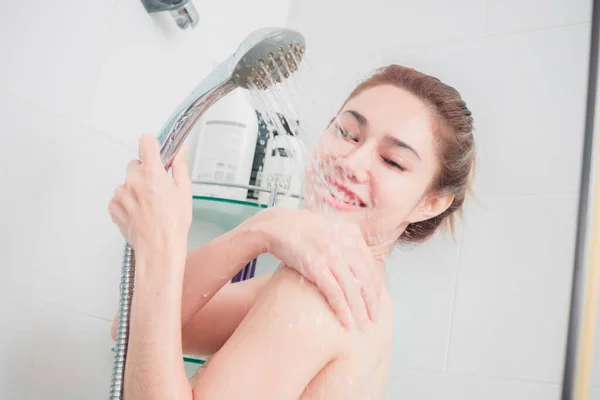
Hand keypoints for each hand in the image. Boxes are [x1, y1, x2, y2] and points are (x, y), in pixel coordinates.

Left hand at [108, 135, 191, 258]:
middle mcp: (133, 180)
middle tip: (157, 189)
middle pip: (135, 164)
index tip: (155, 154)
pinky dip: (127, 203)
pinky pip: (119, 198)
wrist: (159, 249)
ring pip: (127, 183)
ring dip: (135, 189)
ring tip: (149, 206)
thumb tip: (181, 151)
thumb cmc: (174, 224)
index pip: (145, 143)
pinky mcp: (113, 207)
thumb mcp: (185, 192)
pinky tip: (140, 213)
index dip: (151, 146)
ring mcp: (120, 194)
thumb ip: (180, 167)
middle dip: (145, 172)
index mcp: (152, 173)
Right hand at [251, 208, 379, 329]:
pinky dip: (342, 309)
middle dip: (371, 301)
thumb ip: (344, 242)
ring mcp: (331, 255)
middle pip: (365, 278)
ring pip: (352, 288)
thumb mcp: (329, 229)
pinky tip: (347, 322)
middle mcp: (345, 243)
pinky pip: (335, 292)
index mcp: (351, 233)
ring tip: (363, 326)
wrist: (276, 225)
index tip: (377, 300)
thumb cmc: (300, 229)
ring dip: (359, 310)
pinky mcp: (316, 266)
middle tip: (375, 318)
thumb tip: (354, 261)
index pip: (370, 264)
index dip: (375, 285)